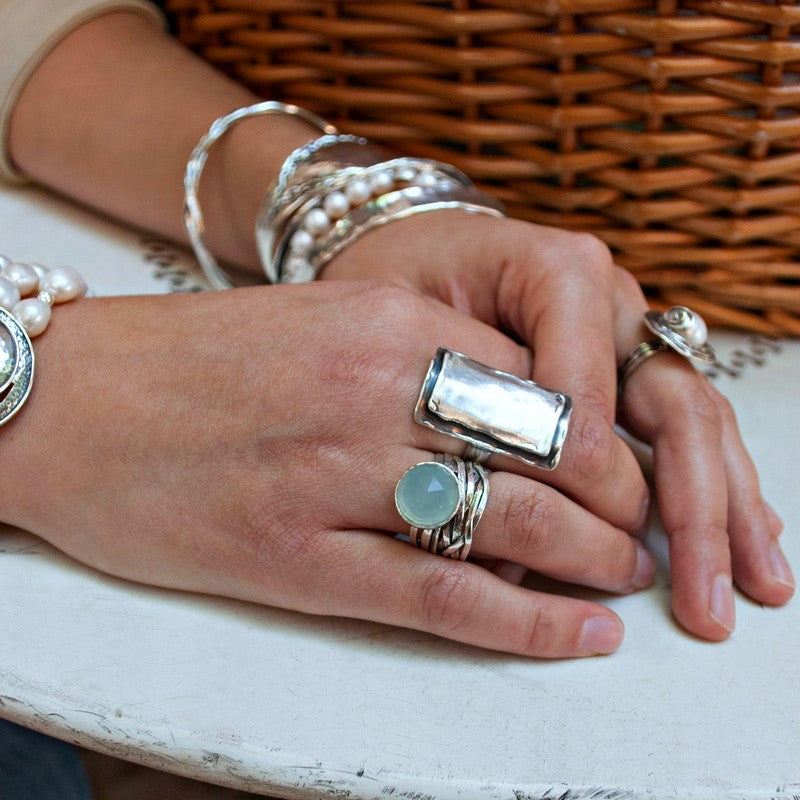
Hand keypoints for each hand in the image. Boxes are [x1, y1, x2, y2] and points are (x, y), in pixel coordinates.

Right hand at [2, 282, 653, 657]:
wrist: (69, 399)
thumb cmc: (194, 360)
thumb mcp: (319, 319)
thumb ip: (415, 355)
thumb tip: (506, 413)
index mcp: (383, 319)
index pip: (537, 377)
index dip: (600, 429)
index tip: (624, 461)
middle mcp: (372, 390)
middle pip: (544, 449)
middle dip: (616, 496)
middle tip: (643, 524)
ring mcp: (334, 478)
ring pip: (512, 524)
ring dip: (590, 557)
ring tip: (625, 576)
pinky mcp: (294, 559)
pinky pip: (441, 598)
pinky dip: (524, 624)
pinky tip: (576, 635)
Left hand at [322, 211, 794, 639]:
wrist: (423, 250)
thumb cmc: (406, 278)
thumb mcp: (403, 307)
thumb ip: (458, 388)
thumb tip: (500, 515)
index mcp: (560, 274)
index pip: (587, 388)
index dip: (589, 468)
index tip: (592, 537)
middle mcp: (614, 303)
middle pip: (675, 405)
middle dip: (696, 508)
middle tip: (706, 597)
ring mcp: (633, 336)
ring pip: (696, 422)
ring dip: (728, 507)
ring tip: (759, 583)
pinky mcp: (634, 366)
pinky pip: (685, 426)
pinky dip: (716, 484)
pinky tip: (744, 536)